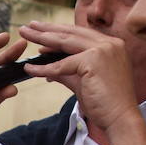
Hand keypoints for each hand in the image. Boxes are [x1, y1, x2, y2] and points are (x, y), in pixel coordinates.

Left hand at [18, 22, 140, 136]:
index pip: (80, 34)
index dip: (59, 32)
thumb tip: (49, 70)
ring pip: (65, 42)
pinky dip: (44, 67)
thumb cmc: (105, 103)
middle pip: (71, 33)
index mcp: (111, 45)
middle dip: (47, 29)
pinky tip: (30, 68)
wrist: (121, 118)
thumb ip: (68, 72)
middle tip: (28, 26)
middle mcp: (109, 43)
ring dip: (42, 37)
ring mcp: (102, 50)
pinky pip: (62, 64)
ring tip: (25, 34)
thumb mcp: (84, 82)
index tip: (42, 31)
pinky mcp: (93, 61)